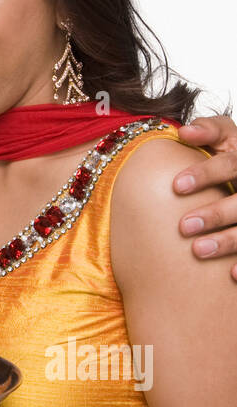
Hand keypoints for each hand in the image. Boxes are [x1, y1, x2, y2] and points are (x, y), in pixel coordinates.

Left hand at [176, 115, 236, 279]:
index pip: (231, 162)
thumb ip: (208, 130)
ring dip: (227, 241)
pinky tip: (230, 275)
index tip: (176, 186)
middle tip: (183, 226)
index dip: (206, 172)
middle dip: (215, 213)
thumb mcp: (229, 138)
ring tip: (197, 251)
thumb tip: (183, 132)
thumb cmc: (235, 157)